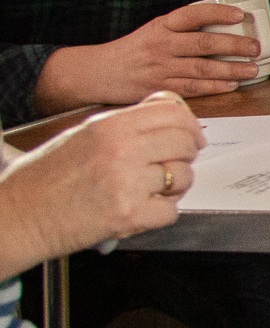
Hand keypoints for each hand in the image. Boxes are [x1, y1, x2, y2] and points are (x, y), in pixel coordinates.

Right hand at [0, 93, 202, 272]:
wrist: (18, 217)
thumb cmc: (43, 179)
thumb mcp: (82, 135)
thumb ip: (126, 123)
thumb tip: (168, 110)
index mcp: (110, 126)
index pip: (172, 113)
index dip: (189, 125)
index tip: (192, 136)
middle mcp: (121, 150)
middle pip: (185, 143)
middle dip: (186, 155)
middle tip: (174, 165)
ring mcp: (127, 183)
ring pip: (183, 177)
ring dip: (174, 187)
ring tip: (150, 191)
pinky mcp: (130, 215)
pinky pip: (171, 211)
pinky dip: (160, 214)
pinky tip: (139, 210)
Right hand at [32, 3, 265, 112]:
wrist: (98, 72)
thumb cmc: (132, 51)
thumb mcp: (154, 31)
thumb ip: (182, 31)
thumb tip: (222, 30)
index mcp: (161, 26)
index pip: (192, 14)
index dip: (217, 13)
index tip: (238, 15)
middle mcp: (161, 45)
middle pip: (203, 43)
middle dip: (233, 45)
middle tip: (254, 47)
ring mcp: (161, 68)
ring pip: (202, 68)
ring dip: (231, 69)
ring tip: (251, 69)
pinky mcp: (160, 88)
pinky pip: (192, 88)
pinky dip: (214, 87)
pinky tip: (230, 85)